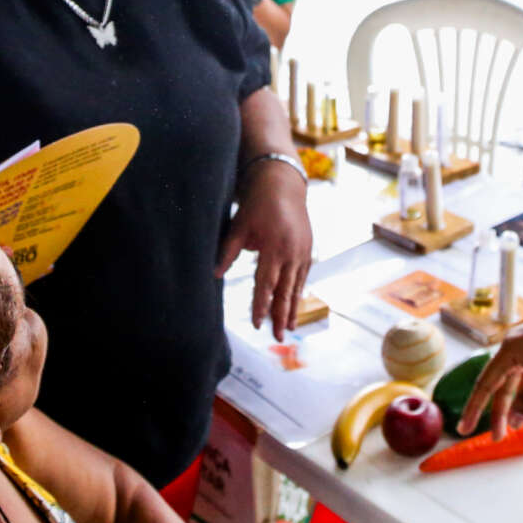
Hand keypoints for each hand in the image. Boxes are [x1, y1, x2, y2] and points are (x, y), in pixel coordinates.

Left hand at [216, 157, 312, 338]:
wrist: (283, 185)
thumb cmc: (257, 205)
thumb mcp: (239, 226)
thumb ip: (228, 251)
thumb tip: (215, 274)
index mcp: (273, 247)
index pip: (265, 284)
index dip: (261, 305)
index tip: (256, 323)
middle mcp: (291, 252)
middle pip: (285, 291)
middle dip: (281, 316)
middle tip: (278, 338)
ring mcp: (302, 252)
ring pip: (296, 287)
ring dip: (292, 309)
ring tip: (289, 329)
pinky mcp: (307, 250)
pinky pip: (302, 277)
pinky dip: (298, 293)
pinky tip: (295, 307)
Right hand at [458, 290, 522, 438]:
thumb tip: (513, 424)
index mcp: (508, 351)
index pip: (484, 384)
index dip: (473, 408)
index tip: (464, 429)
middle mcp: (510, 350)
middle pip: (496, 386)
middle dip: (494, 413)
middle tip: (493, 439)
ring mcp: (522, 352)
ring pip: (509, 384)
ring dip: (508, 407)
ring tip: (506, 431)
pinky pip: (521, 379)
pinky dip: (519, 395)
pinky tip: (520, 410)